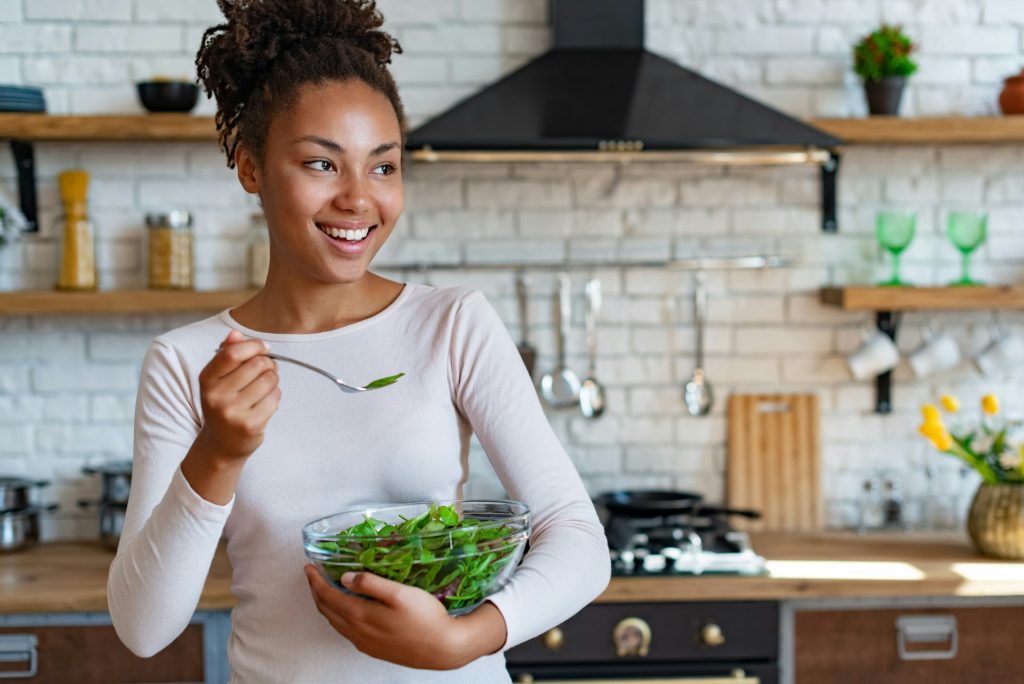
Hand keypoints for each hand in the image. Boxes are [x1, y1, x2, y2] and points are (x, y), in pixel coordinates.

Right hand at [195, 330, 280, 462]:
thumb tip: (236, 333)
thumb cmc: (224, 404)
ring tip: (265, 387)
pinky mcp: (250, 425)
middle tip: (265, 371)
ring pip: (270, 380)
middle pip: (258, 364)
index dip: (254, 346)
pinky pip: (275, 398)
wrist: (221, 444)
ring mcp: (232, 412)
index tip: (264, 348)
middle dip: (267, 364)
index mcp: (206, 380)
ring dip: (273, 380)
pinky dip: (275, 396)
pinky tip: (265, 402)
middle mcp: (216, 396)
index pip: (233, 353)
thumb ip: (227, 354)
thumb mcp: (219, 379)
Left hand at [304, 566, 506, 669]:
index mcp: (360, 615)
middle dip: (316, 591)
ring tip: (325, 589)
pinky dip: (338, 616)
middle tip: (313, 575)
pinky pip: (346, 631)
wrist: (443, 648)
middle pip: (327, 610)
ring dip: (326, 605)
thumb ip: (370, 583)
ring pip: (335, 622)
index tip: (309, 567)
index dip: (315, 580)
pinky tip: (346, 610)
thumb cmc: (425, 618)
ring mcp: (364, 643)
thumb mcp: (399, 593)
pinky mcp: (373, 649)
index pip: (327, 596)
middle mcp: (357, 632)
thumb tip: (345, 577)